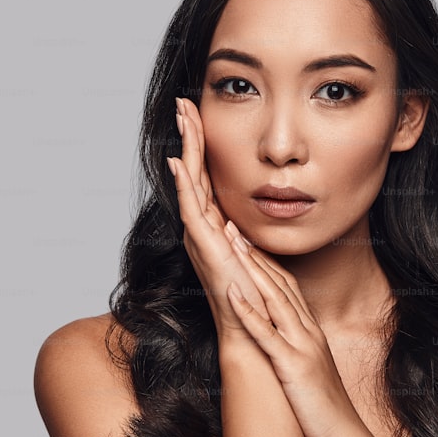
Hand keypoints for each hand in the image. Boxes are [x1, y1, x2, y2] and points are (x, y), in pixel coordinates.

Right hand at [168, 97, 268, 336]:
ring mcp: (201, 237)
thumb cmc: (259, 301)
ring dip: (187, 149)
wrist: (255, 334)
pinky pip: (192, 210)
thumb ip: (244, 237)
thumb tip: (237, 218)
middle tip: (184, 102)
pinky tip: (179, 162)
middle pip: (193, 172)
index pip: (205, 176)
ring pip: (190, 182)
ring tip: (183, 117)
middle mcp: (203, 228)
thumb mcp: (255, 256)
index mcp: (215, 227)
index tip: (199, 115)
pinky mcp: (205, 248)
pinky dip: (185, 185)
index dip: (202, 145)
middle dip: (190, 136)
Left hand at [224, 239, 377, 436]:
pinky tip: (232, 295)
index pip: (287, 285)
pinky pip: (267, 335)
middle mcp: (308, 331)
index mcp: (310, 330)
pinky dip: (249, 312)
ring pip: (275, 299)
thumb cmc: (324, 408)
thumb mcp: (310, 367)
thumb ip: (297, 346)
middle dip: (255, 253)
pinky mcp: (293, 366)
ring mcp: (302, 347)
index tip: (245, 238)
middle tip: (233, 225)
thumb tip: (282, 335)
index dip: (265, 260)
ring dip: (251, 270)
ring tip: (230, 244)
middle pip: (280, 283)